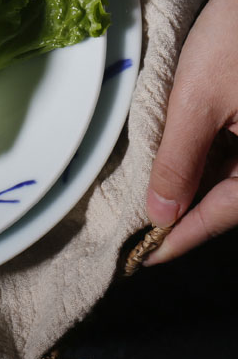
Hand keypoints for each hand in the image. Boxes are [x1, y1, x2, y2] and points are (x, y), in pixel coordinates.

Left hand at [145, 0, 237, 264]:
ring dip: (186, 184)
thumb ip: (180, 160)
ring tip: (139, 196)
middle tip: (130, 229)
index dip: (176, 239)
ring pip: (225, 174)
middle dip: (178, 213)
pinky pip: (230, 149)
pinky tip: (167, 156)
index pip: (218, 216)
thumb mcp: (198, 99)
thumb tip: (159, 214)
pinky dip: (199, 156)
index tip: (138, 259)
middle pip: (224, 199)